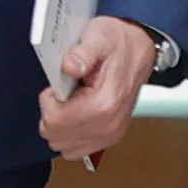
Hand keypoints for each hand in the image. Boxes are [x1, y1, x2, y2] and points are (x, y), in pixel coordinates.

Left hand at [38, 19, 158, 168]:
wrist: (139, 51)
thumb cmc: (118, 43)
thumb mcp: (98, 37)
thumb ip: (82, 53)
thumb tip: (68, 66)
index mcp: (104, 104)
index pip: (54, 121)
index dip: (48, 100)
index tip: (59, 85)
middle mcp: (108, 126)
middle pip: (55, 136)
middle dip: (51, 113)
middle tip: (64, 92)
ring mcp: (109, 135)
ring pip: (62, 146)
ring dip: (58, 125)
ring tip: (70, 101)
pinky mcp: (108, 138)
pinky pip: (75, 150)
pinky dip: (68, 134)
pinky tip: (74, 112)